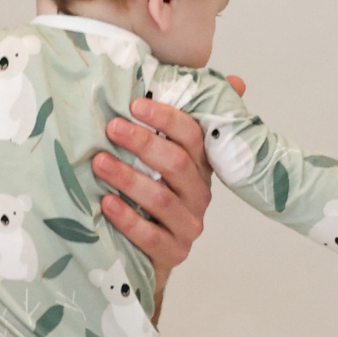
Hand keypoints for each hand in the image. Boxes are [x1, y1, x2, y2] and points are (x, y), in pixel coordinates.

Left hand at [93, 78, 243, 289]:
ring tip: (99, 162)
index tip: (134, 105)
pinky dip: (127, 219)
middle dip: (143, 143)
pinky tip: (106, 203)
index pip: (192, 135)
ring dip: (128, 178)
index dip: (165, 118)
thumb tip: (238, 81)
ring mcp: (188, 226)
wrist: (150, 254)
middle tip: (112, 128)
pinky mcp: (173, 253)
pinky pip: (151, 236)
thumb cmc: (155, 198)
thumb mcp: (169, 159)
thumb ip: (186, 123)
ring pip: (161, 199)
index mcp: (199, 167)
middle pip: (176, 163)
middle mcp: (199, 195)